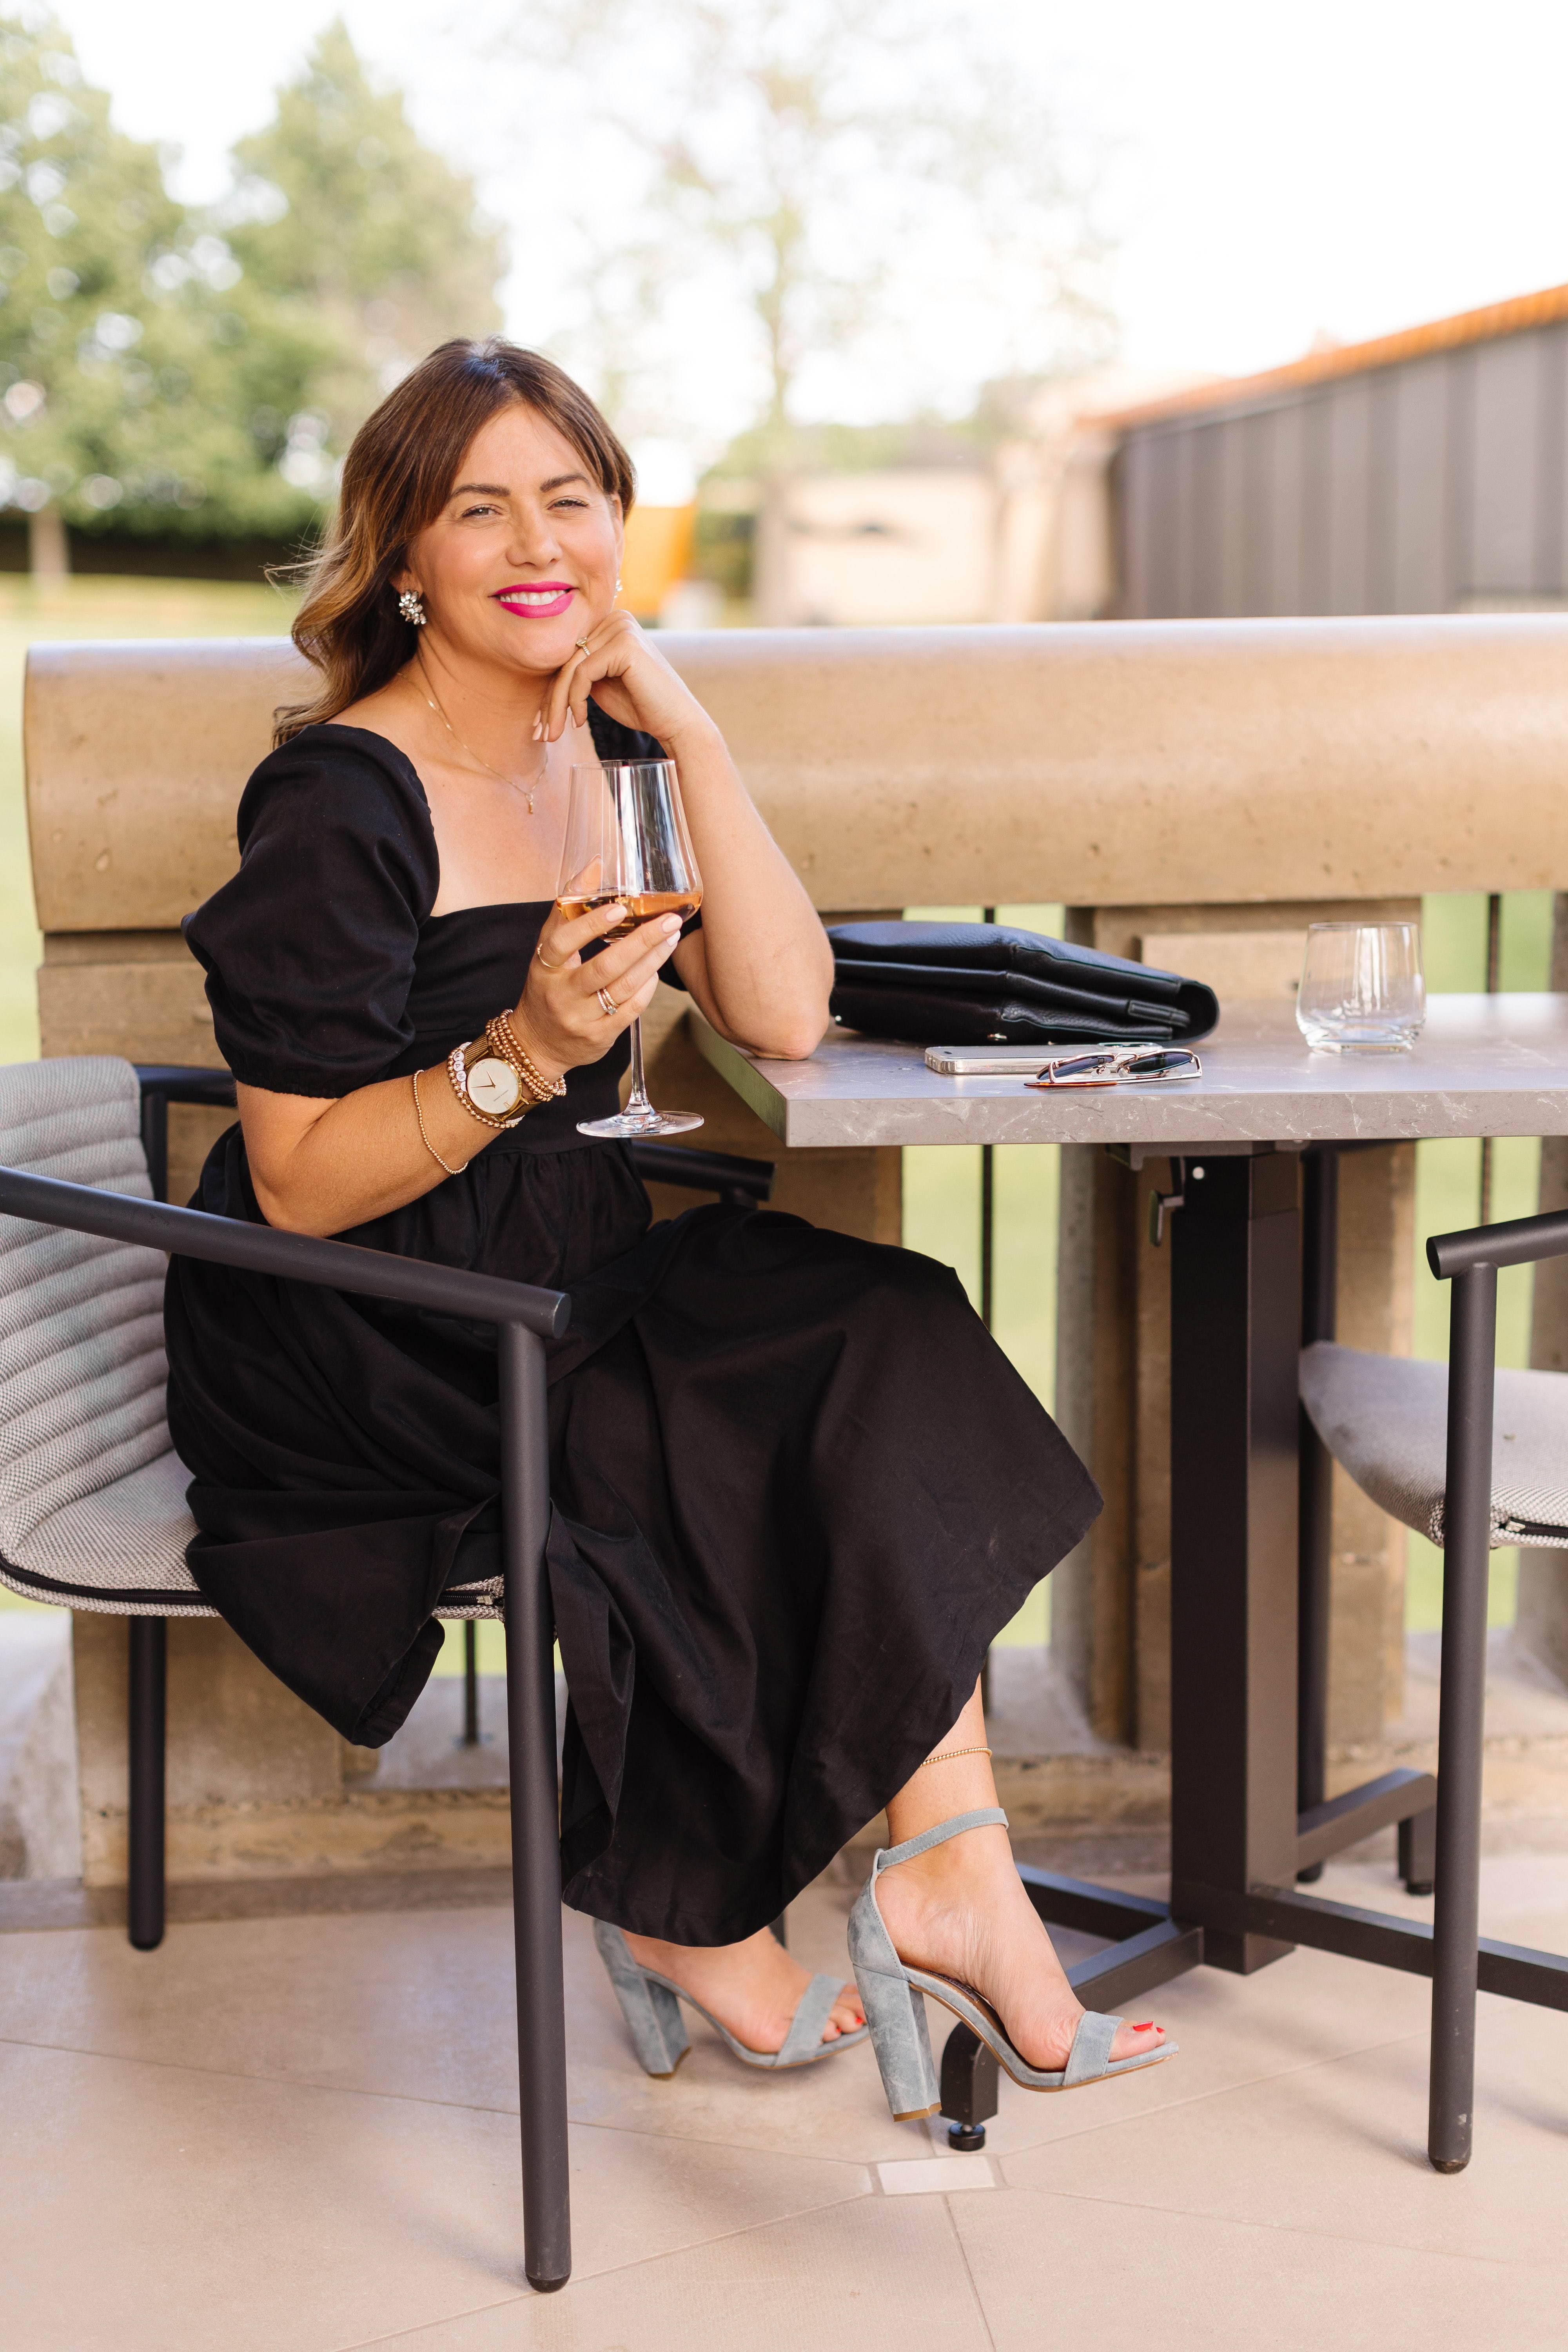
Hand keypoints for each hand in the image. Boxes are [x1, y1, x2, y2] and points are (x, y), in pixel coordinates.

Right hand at [512, 898, 683, 1075]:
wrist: (536, 1045)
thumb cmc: (548, 988)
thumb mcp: (548, 951)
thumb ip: (568, 910)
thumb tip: (594, 864)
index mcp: (544, 968)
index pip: (562, 942)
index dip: (589, 924)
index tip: (619, 908)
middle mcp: (560, 995)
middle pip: (604, 967)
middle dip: (641, 942)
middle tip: (669, 921)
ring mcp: (579, 1018)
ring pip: (622, 987)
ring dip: (652, 961)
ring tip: (671, 939)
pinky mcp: (598, 1037)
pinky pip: (630, 1010)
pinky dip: (647, 987)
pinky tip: (656, 970)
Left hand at [540, 610, 717, 750]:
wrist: (677, 722)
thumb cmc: (642, 706)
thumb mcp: (602, 684)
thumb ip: (580, 671)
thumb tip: (546, 674)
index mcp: (612, 624)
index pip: (570, 653)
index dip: (552, 688)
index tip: (540, 721)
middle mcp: (617, 618)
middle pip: (567, 658)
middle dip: (551, 699)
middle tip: (541, 732)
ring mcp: (621, 627)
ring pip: (571, 666)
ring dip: (557, 704)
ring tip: (552, 733)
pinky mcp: (624, 643)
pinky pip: (583, 672)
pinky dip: (575, 699)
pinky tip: (579, 721)